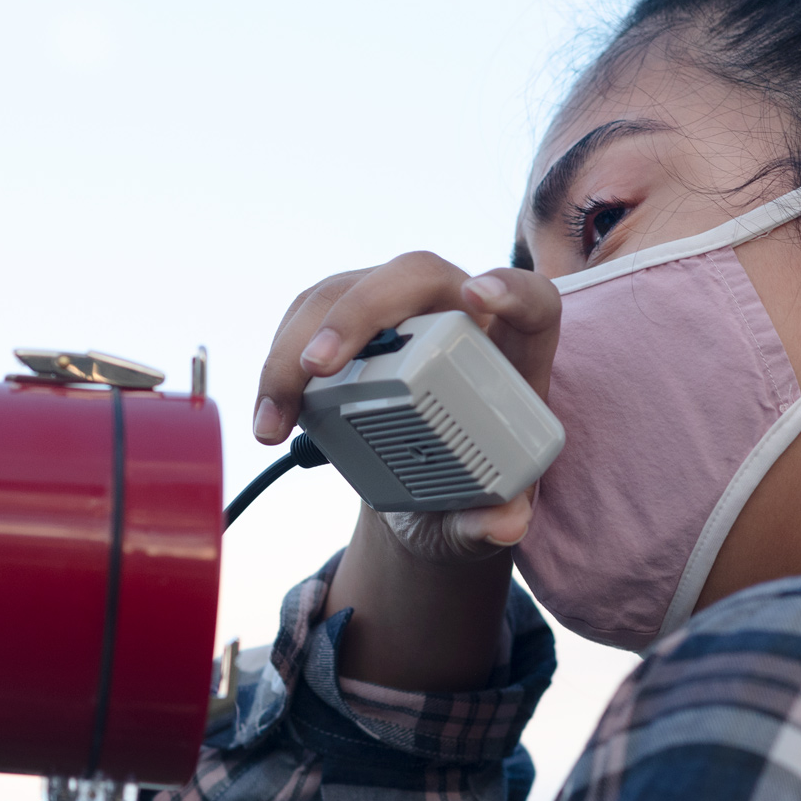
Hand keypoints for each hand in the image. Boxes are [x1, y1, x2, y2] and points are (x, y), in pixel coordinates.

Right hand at [253, 252, 560, 690]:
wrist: (421, 493)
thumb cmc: (467, 492)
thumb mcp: (483, 517)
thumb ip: (494, 524)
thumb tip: (504, 524)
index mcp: (512, 352)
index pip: (530, 300)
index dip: (509, 288)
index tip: (477, 297)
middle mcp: (457, 313)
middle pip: (415, 276)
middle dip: (360, 312)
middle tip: (318, 367)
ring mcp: (399, 310)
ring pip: (347, 290)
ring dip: (298, 346)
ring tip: (276, 419)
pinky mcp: (352, 321)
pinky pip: (310, 316)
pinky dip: (280, 361)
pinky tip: (270, 413)